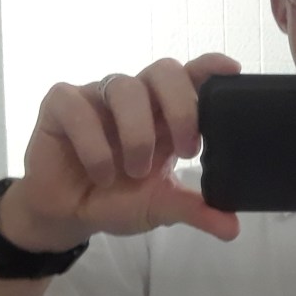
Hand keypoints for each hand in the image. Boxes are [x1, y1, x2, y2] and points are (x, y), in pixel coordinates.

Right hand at [0, 54, 241, 250]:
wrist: (69, 216)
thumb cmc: (119, 199)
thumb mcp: (163, 207)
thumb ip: (197, 211)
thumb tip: (233, 229)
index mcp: (165, 113)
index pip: (190, 76)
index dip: (209, 67)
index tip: (232, 70)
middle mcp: (136, 98)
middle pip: (164, 71)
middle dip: (181, 107)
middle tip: (186, 150)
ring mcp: (98, 97)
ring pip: (124, 87)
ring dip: (137, 134)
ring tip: (135, 171)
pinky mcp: (61, 106)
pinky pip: (78, 107)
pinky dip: (93, 144)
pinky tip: (101, 173)